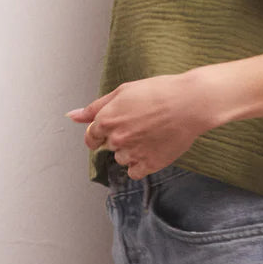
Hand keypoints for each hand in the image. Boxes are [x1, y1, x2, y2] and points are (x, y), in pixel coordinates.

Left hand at [65, 71, 214, 178]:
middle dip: (121, 138)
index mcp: (106, 120)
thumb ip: (95, 107)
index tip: (114, 130)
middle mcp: (116, 139)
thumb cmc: (159, 92)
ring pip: (122, 159)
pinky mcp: (149, 165)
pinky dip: (142, 163)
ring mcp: (132, 154)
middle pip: (109, 147)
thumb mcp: (123, 91)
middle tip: (141, 124)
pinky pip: (135, 172)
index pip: (91, 137)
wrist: (190, 103)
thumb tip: (72, 116)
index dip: (101, 133)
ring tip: (151, 134)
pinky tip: (153, 147)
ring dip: (132, 151)